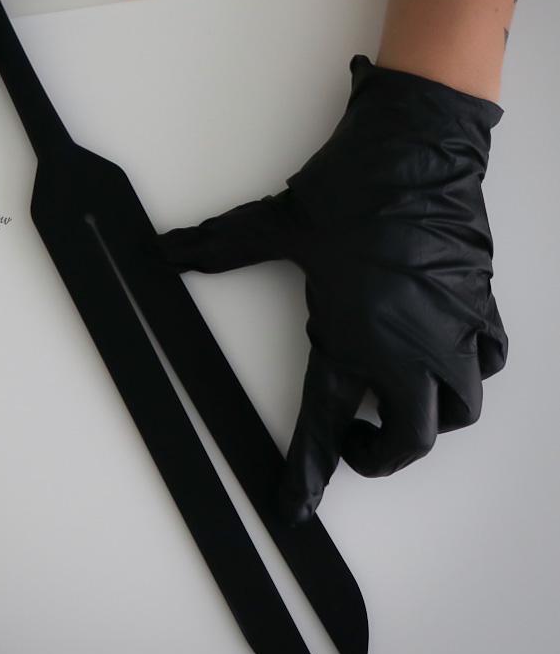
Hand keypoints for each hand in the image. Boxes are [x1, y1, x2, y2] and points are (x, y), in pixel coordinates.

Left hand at [154, 55, 507, 523]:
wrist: (419, 147)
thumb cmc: (356, 188)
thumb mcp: (277, 223)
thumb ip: (219, 247)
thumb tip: (166, 252)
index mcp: (351, 337)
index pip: (322, 426)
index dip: (306, 475)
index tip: (296, 506)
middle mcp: (406, 348)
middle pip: (408, 441)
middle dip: (377, 458)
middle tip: (350, 444)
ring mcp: (452, 330)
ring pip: (456, 412)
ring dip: (426, 421)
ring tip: (395, 403)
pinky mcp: (481, 306)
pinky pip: (487, 364)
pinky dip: (466, 377)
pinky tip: (441, 358)